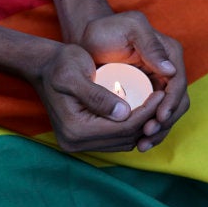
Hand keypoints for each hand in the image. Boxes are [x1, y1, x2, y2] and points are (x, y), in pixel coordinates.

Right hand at [32, 44, 164, 151]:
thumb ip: (98, 96)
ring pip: (124, 141)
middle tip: (163, 98)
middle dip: (148, 120)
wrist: (44, 66)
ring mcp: (79, 144)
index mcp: (74, 129)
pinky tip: (142, 109)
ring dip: (142, 125)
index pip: (123, 128)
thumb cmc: (61, 63)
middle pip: (125, 138)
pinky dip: (132, 127)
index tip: (161, 93)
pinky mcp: (84, 139)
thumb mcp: (76, 73)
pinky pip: (116, 138)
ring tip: (155, 104)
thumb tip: (124, 113)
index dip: (147, 113)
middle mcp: (75, 142)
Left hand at [80, 11, 189, 151]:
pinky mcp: (148, 94)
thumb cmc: (105, 30)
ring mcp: (160, 83)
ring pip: (169, 112)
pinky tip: (138, 141)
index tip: (159, 118)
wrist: (87, 39)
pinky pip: (155, 116)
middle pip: (179, 101)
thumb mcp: (129, 29)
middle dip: (167, 121)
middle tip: (148, 134)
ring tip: (143, 143)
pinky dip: (150, 129)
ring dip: (160, 130)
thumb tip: (171, 71)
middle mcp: (169, 69)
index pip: (179, 83)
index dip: (171, 103)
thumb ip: (150, 46)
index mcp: (170, 53)